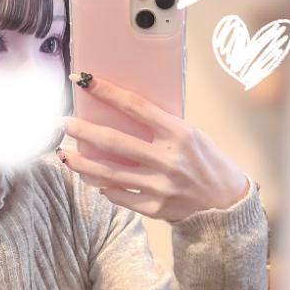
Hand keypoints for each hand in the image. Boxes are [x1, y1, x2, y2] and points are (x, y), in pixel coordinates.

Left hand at [58, 74, 249, 222]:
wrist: (226, 204)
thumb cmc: (206, 162)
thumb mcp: (191, 136)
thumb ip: (160, 127)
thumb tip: (119, 116)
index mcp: (179, 133)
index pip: (135, 106)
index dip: (106, 92)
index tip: (84, 81)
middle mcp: (167, 159)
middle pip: (113, 142)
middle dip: (83, 132)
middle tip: (63, 125)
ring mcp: (159, 186)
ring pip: (109, 173)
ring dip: (82, 164)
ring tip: (64, 155)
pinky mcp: (154, 208)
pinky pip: (119, 196)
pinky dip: (104, 187)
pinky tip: (93, 180)